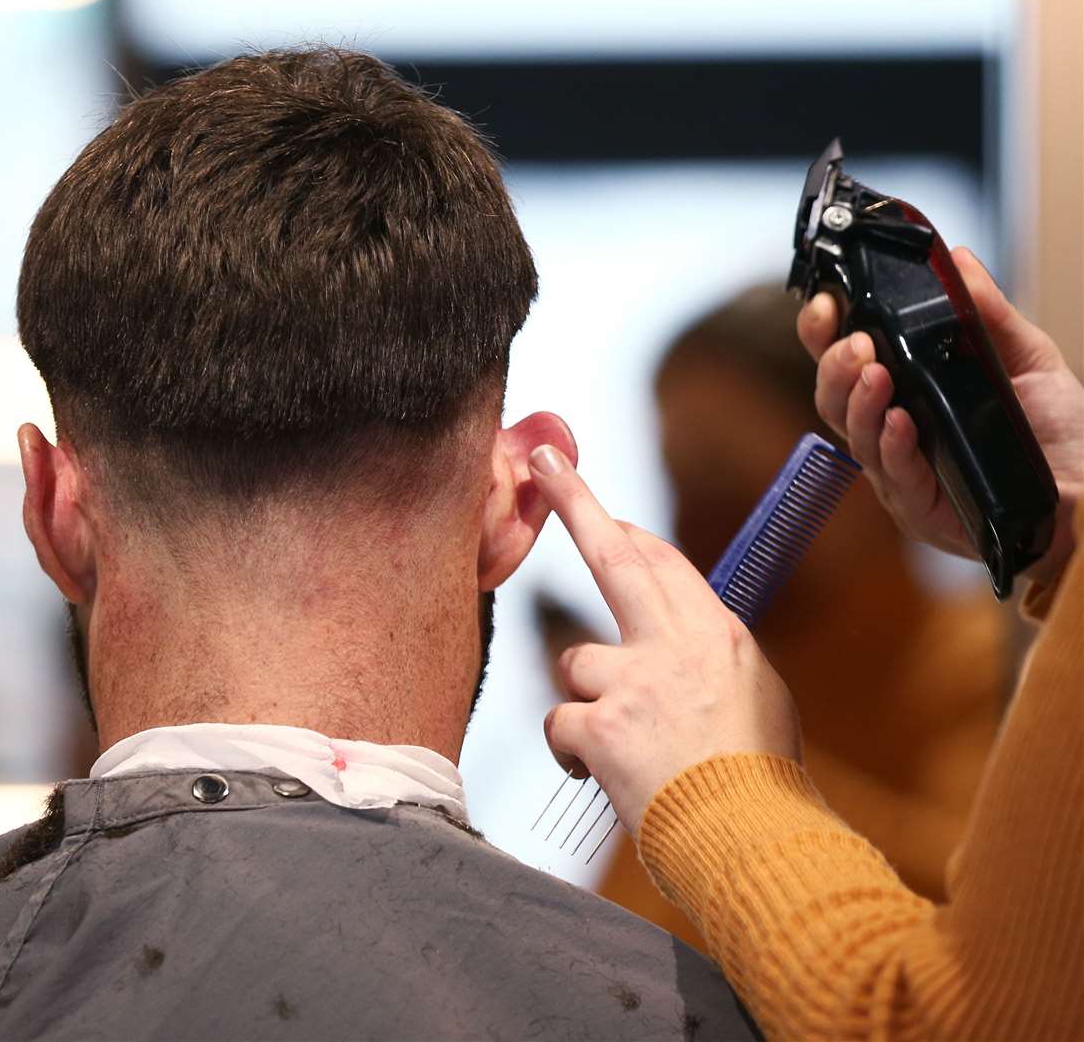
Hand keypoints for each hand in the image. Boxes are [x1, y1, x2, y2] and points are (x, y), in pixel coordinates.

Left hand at [530, 445, 800, 838]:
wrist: (753, 841)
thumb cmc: (758, 783)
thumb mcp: (756, 701)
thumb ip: (708, 664)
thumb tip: (674, 651)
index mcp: (721, 635)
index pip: (667, 563)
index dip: (629, 535)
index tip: (608, 514)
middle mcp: (676, 643)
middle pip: (614, 555)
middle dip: (575, 499)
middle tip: (542, 460)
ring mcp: (634, 679)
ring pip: (576, 661)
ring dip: (588, 699)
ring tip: (628, 749)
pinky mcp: (599, 723)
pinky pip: (559, 720)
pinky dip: (571, 750)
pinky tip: (601, 774)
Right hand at [798, 247, 1083, 588]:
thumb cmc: (1059, 436)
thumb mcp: (1028, 360)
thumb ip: (988, 313)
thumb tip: (957, 260)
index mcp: (906, 394)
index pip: (845, 362)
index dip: (824, 334)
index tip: (827, 306)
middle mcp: (892, 434)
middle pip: (831, 400)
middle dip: (833, 366)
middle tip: (856, 343)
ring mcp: (900, 475)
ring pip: (853, 438)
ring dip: (857, 401)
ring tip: (875, 373)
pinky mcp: (922, 511)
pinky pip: (893, 477)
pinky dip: (891, 446)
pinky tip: (901, 422)